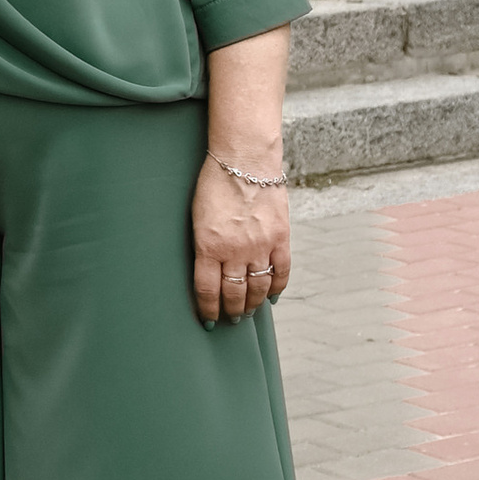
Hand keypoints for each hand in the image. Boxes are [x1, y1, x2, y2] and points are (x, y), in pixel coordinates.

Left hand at [191, 156, 288, 324]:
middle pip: (233, 293)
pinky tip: (271, 297)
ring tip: (247, 311)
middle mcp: (235, 250)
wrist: (244, 160)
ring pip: (257, 287)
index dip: (208, 309)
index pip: (207, 290)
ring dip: (252, 303)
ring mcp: (260, 245)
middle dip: (230, 311)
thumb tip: (207, 270)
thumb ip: (203, 245)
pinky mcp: (280, 237)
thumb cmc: (214, 184)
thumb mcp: (197, 217)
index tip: (208, 320)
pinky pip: (281, 271)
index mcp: (208, 245)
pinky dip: (277, 288)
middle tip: (229, 319)